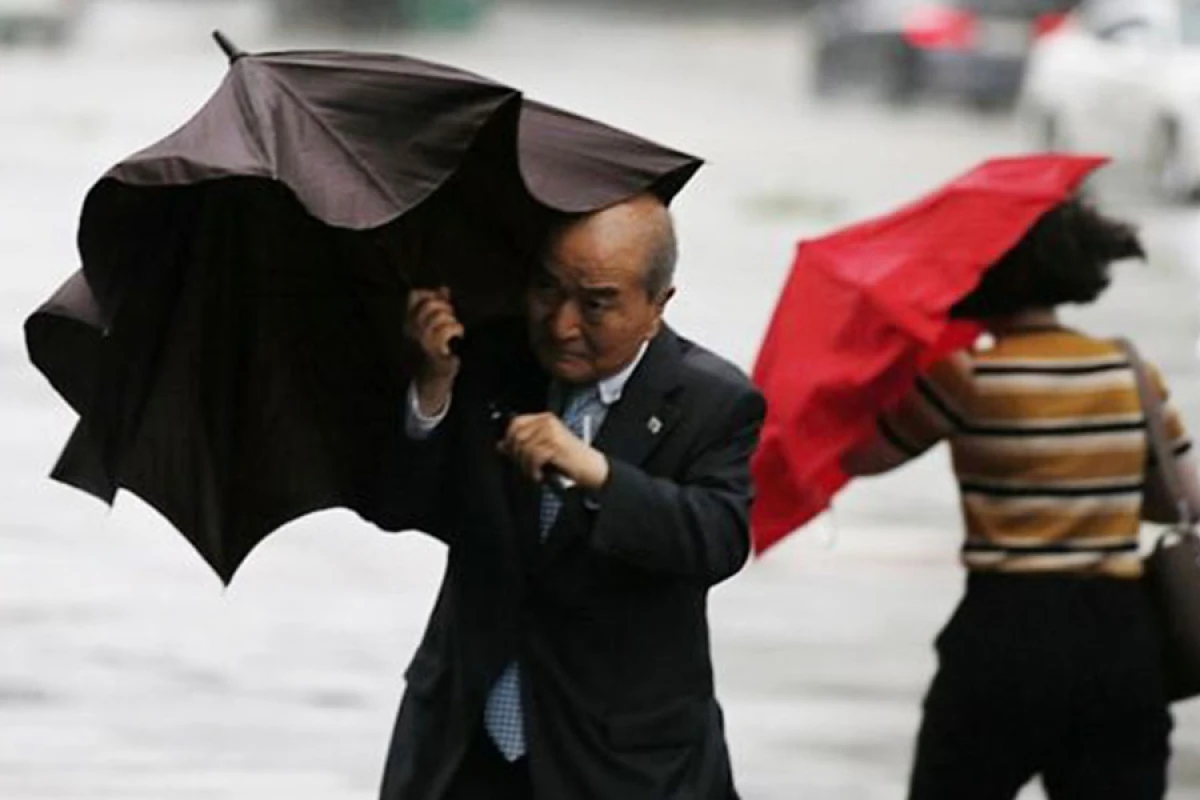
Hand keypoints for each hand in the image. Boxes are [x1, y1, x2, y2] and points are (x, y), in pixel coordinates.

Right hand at [405, 287, 462, 413]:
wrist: (429, 381)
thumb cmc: (432, 352)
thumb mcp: (432, 328)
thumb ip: (438, 307)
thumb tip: (444, 289)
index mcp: (409, 322)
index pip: (414, 296)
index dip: (431, 293)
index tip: (443, 300)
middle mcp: (412, 330)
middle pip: (428, 305)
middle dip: (445, 306)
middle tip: (451, 316)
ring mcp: (422, 341)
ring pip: (438, 317)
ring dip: (451, 320)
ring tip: (455, 328)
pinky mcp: (434, 352)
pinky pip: (446, 331)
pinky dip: (456, 329)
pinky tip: (459, 335)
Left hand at [499, 413, 609, 490]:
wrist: (591, 468)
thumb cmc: (569, 460)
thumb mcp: (544, 449)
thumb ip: (524, 445)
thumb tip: (501, 446)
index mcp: (545, 419)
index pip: (516, 422)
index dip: (510, 439)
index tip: (510, 452)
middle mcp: (548, 422)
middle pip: (517, 436)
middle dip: (517, 456)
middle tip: (525, 467)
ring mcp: (552, 433)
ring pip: (524, 449)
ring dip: (526, 466)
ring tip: (535, 472)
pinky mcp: (555, 445)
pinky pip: (533, 458)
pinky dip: (533, 470)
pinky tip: (540, 475)